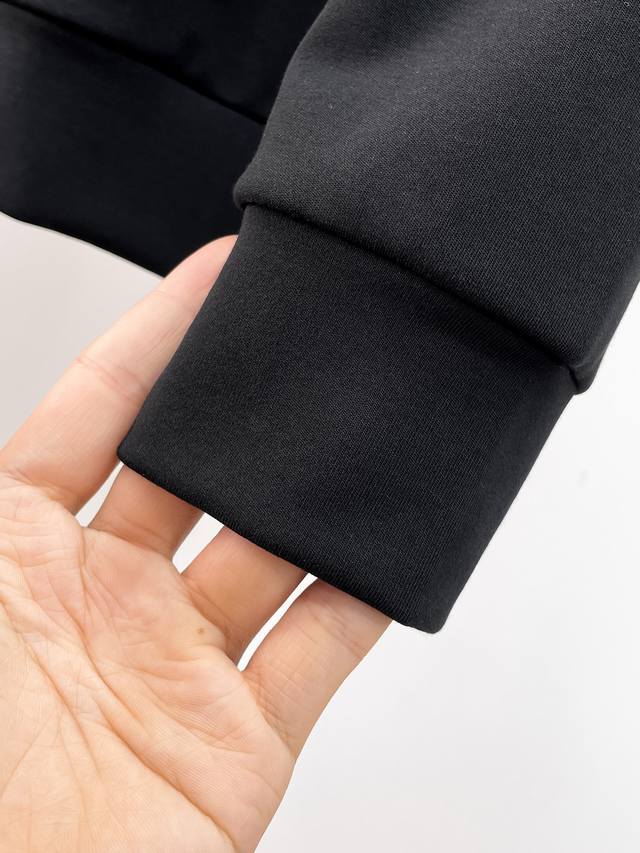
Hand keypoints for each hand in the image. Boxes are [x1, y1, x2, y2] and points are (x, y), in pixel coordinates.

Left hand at [0, 238, 388, 852]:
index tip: (211, 276)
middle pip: (199, 469)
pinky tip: (392, 545)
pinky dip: (366, 596)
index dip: (154, 338)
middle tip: (298, 349)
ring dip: (317, 497)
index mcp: (21, 553)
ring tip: (359, 434)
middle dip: (248, 410)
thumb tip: (13, 431)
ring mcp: (181, 662)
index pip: (99, 410)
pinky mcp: (245, 735)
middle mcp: (107, 597)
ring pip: (273, 550)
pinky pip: (324, 645)